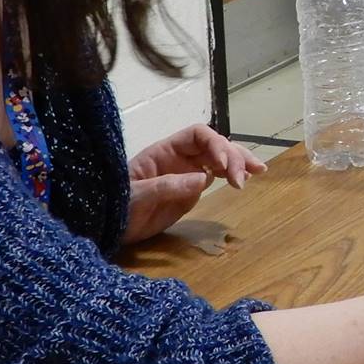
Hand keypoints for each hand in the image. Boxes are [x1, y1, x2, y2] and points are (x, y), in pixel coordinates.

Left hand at [125, 124, 266, 243]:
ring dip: (239, 163)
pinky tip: (245, 179)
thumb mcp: (134, 196)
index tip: (223, 163)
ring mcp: (186, 175)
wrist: (105, 228)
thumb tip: (203, 179)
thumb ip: (166, 186)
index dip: (215, 144)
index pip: (197, 135)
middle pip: (214, 146)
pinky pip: (216, 178)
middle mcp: (179, 159)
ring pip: (219, 161)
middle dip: (233, 156)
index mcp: (164, 152)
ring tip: (258, 172)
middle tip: (249, 174)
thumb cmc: (113, 206)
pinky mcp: (189, 193)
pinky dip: (232, 177)